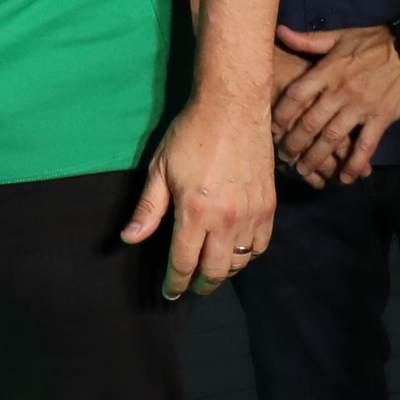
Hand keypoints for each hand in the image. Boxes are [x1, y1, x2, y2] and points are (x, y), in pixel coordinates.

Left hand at [123, 89, 277, 299]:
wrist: (233, 107)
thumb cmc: (191, 134)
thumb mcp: (160, 170)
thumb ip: (148, 209)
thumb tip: (130, 239)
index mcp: (195, 212)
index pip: (184, 263)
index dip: (175, 283)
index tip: (170, 293)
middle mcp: (227, 219)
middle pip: (214, 270)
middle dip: (200, 285)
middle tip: (191, 287)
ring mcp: (252, 214)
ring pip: (240, 262)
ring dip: (224, 272)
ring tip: (211, 270)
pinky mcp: (269, 205)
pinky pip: (261, 245)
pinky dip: (248, 255)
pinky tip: (236, 251)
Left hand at [266, 26, 399, 190]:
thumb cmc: (375, 42)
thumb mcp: (340, 36)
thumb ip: (308, 40)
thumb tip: (280, 32)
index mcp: (329, 70)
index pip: (297, 94)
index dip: (282, 113)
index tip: (273, 128)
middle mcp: (341, 90)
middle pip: (311, 122)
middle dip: (294, 144)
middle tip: (284, 157)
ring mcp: (362, 105)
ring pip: (333, 138)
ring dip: (316, 158)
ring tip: (304, 171)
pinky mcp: (382, 117)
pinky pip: (366, 145)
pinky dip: (354, 164)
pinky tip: (345, 178)